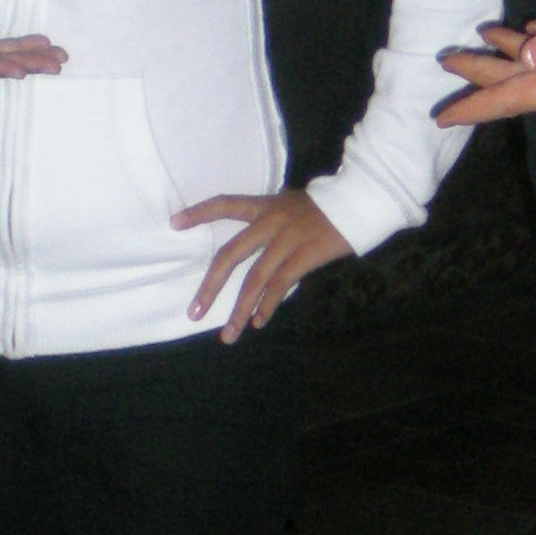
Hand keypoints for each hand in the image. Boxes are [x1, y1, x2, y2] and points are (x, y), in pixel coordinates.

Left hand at [174, 188, 352, 338]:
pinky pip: (280, 284)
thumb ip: (276, 220)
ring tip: (229, 335)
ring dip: (239, 310)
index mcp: (266, 206)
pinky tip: (259, 322)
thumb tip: (264, 243)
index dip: (200, 213)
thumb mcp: (296, 204)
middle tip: (194, 312)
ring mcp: (286, 239)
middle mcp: (270, 221)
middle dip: (210, 287)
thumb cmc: (331, 205)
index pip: (226, 204)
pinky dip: (267, 305)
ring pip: (254, 279)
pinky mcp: (305, 254)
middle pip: (230, 255)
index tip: (174, 223)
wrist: (360, 199)